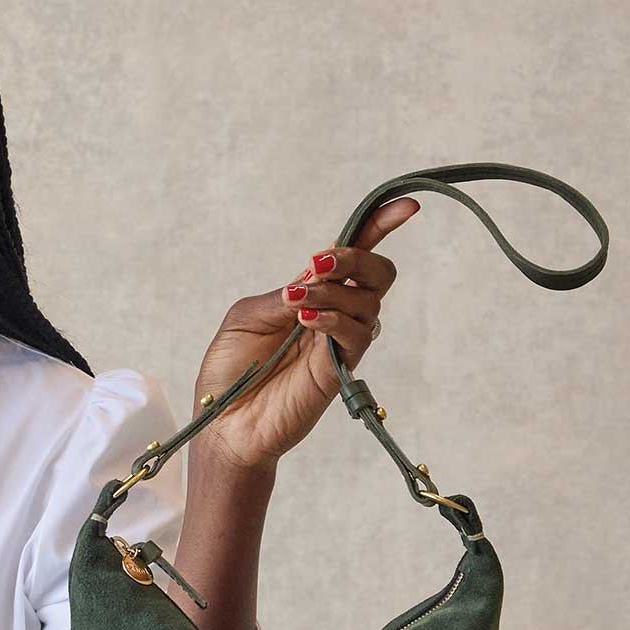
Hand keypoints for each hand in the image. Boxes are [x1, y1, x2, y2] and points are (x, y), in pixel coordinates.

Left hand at [187, 198, 420, 473]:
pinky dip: (334, 318)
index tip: (406, 207)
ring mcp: (339, 343)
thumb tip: (314, 273)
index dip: (380, 228)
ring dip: (333, 292)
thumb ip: (282, 293)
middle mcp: (334, 315)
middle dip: (354, 258)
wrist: (223, 421)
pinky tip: (305, 319)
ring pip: (368, 302)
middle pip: (377, 274)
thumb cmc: (231, 370)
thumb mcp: (246, 317)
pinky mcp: (340, 370)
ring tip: (296, 303)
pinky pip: (357, 335)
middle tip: (318, 265)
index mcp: (312, 294)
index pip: (354, 257)